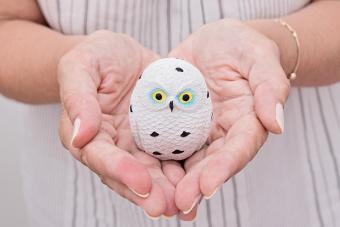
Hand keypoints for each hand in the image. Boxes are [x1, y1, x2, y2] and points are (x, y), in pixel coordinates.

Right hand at [58, 31, 181, 217]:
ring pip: (152, 173)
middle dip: (148, 192)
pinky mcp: (160, 138)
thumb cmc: (98, 56)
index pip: (101, 156)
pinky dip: (184, 172)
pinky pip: (172, 157)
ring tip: (186, 205)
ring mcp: (138, 144)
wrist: (124, 55)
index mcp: (88, 133)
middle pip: (128, 175)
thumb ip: (77, 97)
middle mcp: (113, 146)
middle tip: (168, 207)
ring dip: (168, 190)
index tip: (142, 183)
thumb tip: (79, 136)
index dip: (120, 170)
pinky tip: (199, 183)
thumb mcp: (81, 65)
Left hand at [169, 19, 289, 219]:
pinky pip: (165, 141)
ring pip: (187, 160)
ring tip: (161, 200)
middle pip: (211, 162)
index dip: (224, 167)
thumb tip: (277, 124)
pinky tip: (141, 173)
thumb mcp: (259, 57)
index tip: (208, 186)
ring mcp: (197, 130)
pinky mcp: (176, 124)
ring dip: (175, 181)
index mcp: (246, 122)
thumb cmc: (242, 47)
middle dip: (196, 184)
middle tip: (181, 202)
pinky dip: (156, 158)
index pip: (238, 148)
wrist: (216, 43)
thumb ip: (270, 87)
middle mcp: (222, 133)